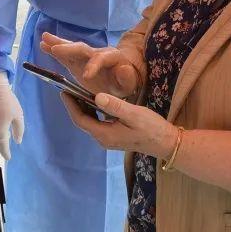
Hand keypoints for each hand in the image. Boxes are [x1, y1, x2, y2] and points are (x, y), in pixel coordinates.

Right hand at [39, 34, 139, 98]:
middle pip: (83, 48)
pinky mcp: (77, 62)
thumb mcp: (129, 83)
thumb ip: (127, 77)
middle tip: (56, 49)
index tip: (85, 76)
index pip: (101, 59)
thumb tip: (123, 69)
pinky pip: (65, 55)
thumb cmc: (125, 82)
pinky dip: (54, 50)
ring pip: (71, 48)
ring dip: (58, 43)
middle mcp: (97, 53)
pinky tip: (43, 45)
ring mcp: (85, 56)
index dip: (94, 66)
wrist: (120, 80)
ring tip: (44, 38)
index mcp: (111, 57)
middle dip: (69, 48)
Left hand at [61, 92, 177, 159]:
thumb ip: (115, 106)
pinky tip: (95, 101)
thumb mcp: (134, 114)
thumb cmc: (152, 128)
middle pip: (83, 122)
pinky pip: (97, 123)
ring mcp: (108, 139)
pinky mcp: (114, 137)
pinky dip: (92, 112)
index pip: (81, 120)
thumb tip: (96, 96)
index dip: (70, 105)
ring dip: (83, 108)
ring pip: (90, 123)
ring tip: (78, 91)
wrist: (167, 144)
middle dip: (74, 105)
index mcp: (105, 134)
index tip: (63, 91)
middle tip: (68, 87)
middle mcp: (103, 139)